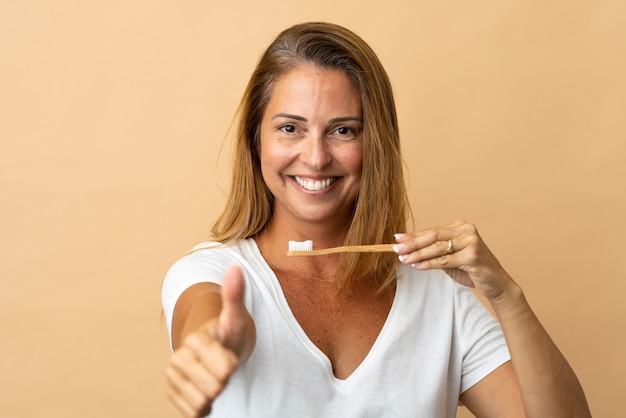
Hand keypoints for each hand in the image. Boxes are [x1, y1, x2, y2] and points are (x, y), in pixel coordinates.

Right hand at [165, 266, 253, 416]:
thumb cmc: (228, 332)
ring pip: (203, 403)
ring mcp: (173, 375)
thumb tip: (235, 267)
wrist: (213, 345)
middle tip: (221, 365)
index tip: (228, 353)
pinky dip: (204, 406)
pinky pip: (194, 413)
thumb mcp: (235, 316)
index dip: (232, 364)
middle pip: (215, 388)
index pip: (226, 368)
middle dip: (223, 380)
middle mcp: (180, 357)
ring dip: (214, 394)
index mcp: (196, 339)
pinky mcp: (172, 391)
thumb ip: (235, 294)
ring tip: (214, 375)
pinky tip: (205, 388)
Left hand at [394, 220, 514, 300]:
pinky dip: (429, 264)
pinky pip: (445, 260)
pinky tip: (417, 266)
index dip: (413, 236)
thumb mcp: (449, 258)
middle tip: (396, 248)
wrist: (495, 283)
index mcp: (460, 226)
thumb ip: (433, 251)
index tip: (397, 239)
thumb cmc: (471, 269)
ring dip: (418, 254)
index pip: (432, 231)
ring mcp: (471, 242)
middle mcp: (466, 230)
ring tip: (403, 259)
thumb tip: (407, 248)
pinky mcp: (472, 256)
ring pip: (437, 248)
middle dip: (412, 243)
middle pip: (433, 236)